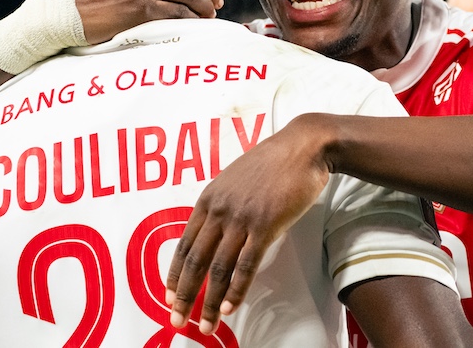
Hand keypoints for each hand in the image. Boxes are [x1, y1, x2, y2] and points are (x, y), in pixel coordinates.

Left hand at [165, 115, 332, 335]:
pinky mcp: (265, 225)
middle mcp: (219, 210)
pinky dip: (236, 290)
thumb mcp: (235, 179)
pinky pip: (246, 265)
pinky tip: (229, 307)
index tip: (169, 297)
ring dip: (209, 301)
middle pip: (195, 261)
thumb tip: (215, 230)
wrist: (303, 147)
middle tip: (178, 320)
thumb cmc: (273, 162)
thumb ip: (222, 204)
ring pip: (218, 269)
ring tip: (207, 325)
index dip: (174, 275)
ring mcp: (241, 218)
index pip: (183, 245)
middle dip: (184, 296)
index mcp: (208, 199)